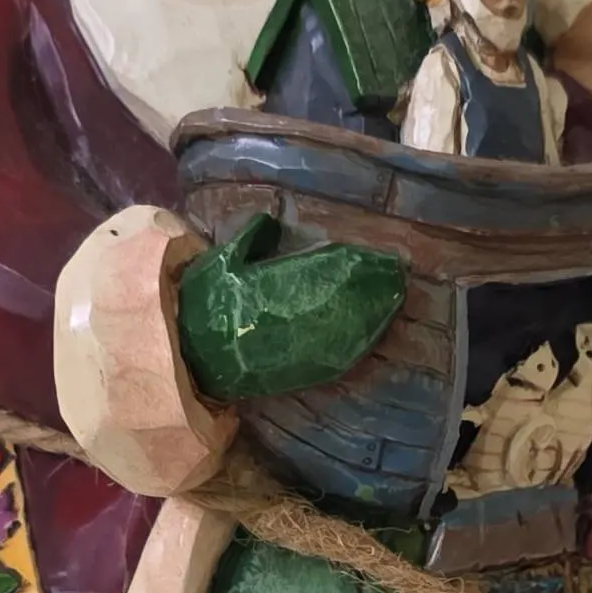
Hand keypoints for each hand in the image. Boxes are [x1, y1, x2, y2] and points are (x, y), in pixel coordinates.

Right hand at [176, 214, 409, 399]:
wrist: (194, 357)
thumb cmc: (204, 305)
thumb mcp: (220, 263)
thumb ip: (248, 241)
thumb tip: (271, 222)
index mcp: (276, 287)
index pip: (324, 271)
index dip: (353, 264)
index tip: (376, 255)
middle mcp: (295, 316)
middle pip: (344, 298)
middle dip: (371, 286)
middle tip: (397, 273)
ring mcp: (302, 346)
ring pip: (348, 327)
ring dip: (374, 312)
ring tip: (395, 296)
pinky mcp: (302, 369)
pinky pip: (340, 354)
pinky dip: (362, 340)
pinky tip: (377, 329)